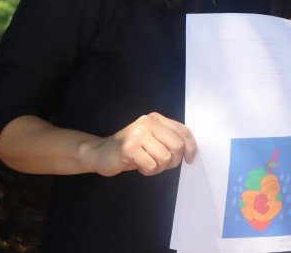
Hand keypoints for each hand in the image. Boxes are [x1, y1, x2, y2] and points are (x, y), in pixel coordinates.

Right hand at [83, 112, 197, 176]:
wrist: (99, 153)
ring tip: (147, 164)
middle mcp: (148, 122)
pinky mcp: (129, 147)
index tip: (190, 159)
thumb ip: (168, 139)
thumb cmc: (130, 149)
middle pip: (177, 146)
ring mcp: (138, 133)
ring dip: (158, 167)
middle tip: (160, 164)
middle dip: (172, 161)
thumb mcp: (152, 139)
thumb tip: (189, 151)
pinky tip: (139, 166)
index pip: (183, 131)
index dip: (191, 147)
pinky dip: (148, 171)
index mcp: (156, 119)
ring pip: (165, 158)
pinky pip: (151, 165)